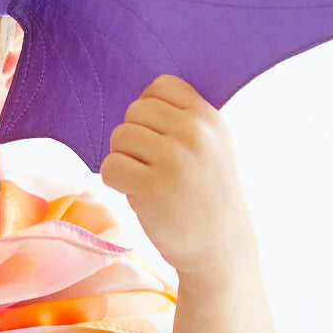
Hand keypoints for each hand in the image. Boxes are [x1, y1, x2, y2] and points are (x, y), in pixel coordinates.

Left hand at [98, 74, 251, 274]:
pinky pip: (110, 166)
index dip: (150, 109)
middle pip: (134, 110)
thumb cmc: (205, 192)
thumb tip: (135, 100)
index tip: (159, 135)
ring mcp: (175, 160)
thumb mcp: (210, 145)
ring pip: (119, 137)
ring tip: (147, 178)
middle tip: (151, 163)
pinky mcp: (153, 188)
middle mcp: (194, 134)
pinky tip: (137, 192)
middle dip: (133, 136)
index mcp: (208, 118)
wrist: (221, 247)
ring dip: (124, 159)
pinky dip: (116, 180)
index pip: (160, 85)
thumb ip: (182, 118)